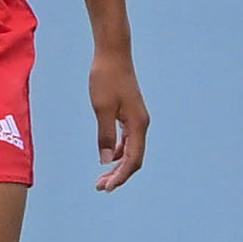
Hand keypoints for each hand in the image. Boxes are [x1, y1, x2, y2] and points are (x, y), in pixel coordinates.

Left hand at [91, 47, 147, 191]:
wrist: (113, 54)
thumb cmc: (106, 78)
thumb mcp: (102, 108)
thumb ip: (105, 135)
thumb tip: (105, 161)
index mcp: (137, 125)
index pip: (133, 160)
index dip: (121, 176)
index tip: (106, 188)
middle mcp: (141, 124)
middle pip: (134, 158)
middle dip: (119, 175)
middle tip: (100, 187)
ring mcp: (137, 119)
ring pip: (131, 150)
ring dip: (118, 165)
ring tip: (102, 177)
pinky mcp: (130, 113)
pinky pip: (128, 139)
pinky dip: (119, 151)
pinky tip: (108, 156)